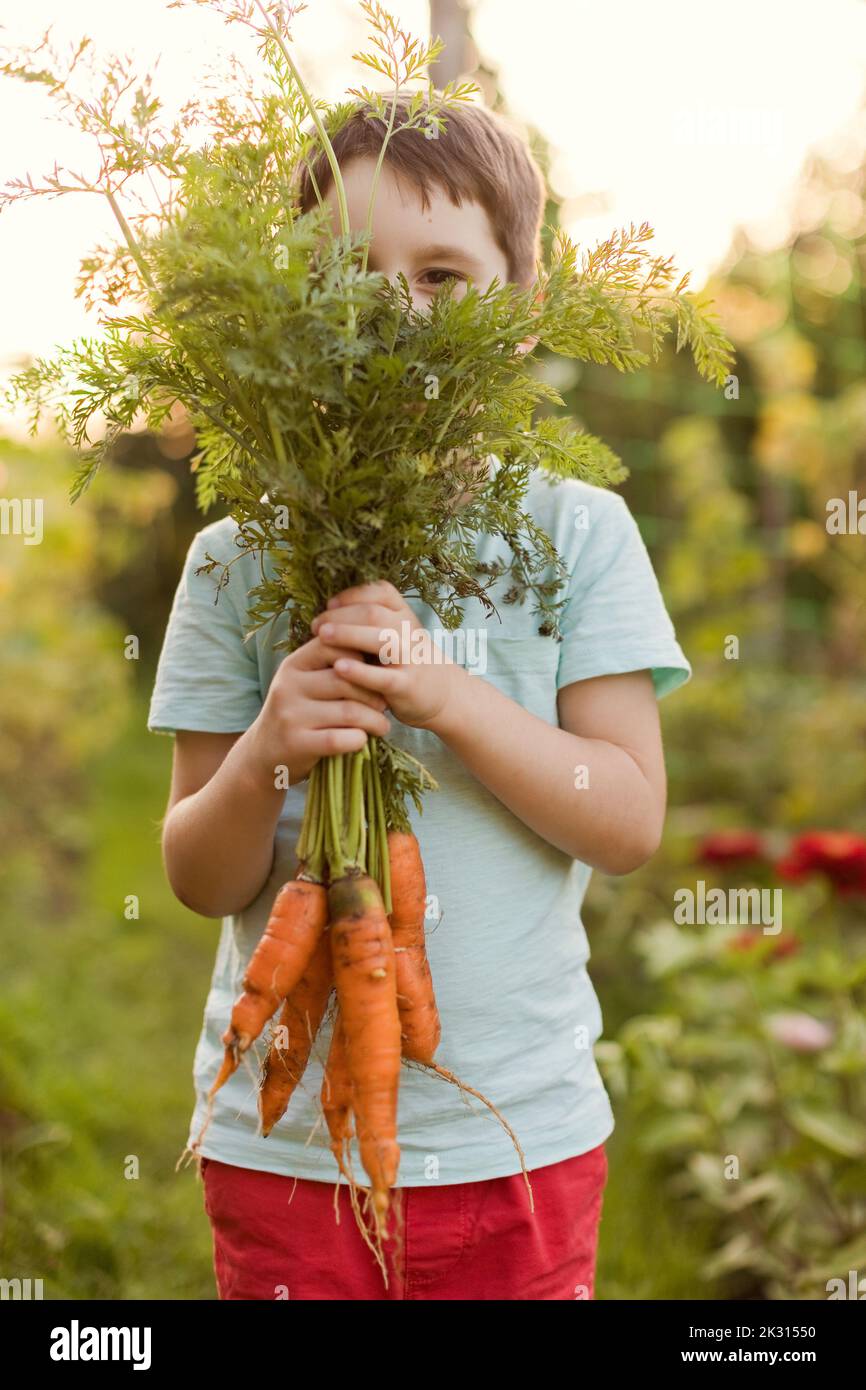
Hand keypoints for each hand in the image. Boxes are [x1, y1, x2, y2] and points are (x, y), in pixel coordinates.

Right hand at [247, 631, 391, 784]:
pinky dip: (359, 740)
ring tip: (381, 725)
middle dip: (374, 693)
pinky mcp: (297, 744)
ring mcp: (290, 715)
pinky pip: (340, 739)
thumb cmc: (297, 713)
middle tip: (384, 705)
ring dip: (374, 720)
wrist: (263, 754)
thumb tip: (379, 652)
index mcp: (293, 665)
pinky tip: (362, 739)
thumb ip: (331, 667)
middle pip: (346, 680)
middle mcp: (288, 686)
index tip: (375, 674)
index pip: (333, 645)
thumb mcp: (304, 683)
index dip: (361, 657)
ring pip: (349, 711)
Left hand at [309, 580, 463, 730]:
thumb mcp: (395, 633)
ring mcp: (410, 658)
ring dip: (348, 635)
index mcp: (404, 614)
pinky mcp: (407, 685)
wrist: (442, 693)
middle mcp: (409, 631)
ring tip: (322, 637)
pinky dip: (360, 672)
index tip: (329, 604)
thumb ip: (369, 621)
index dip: (352, 594)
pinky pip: (383, 677)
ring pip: (381, 639)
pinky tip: (339, 668)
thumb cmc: (404, 660)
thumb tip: (327, 611)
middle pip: (374, 613)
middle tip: (316, 625)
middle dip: (341, 615)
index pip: (380, 591)